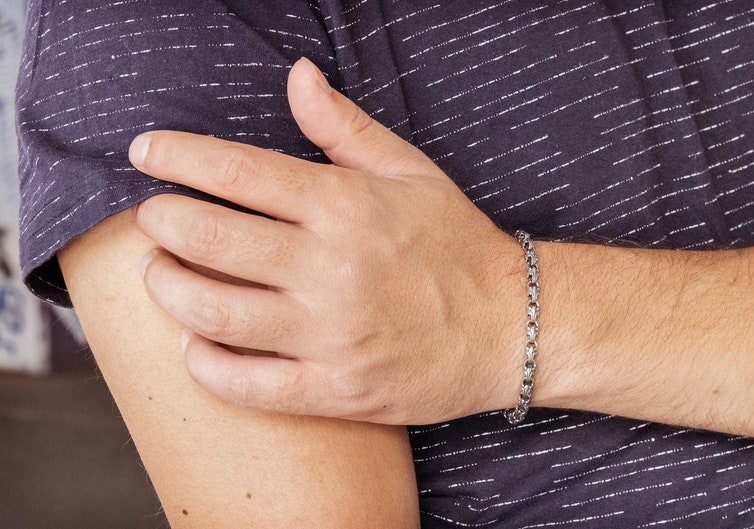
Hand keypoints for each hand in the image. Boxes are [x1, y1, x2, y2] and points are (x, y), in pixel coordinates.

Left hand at [130, 58, 526, 423]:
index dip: (177, 157)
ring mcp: (331, 334)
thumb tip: (296, 74)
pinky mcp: (336, 389)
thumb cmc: (456, 244)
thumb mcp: (409, 171)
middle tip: (153, 219)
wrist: (510, 328)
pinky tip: (195, 348)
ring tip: (162, 275)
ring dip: (169, 289)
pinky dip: (205, 366)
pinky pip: (248, 385)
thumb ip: (343, 127)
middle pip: (208, 240)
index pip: (236, 172)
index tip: (146, 153)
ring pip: (214, 313)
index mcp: (345, 206)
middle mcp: (331, 268)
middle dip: (161, 222)